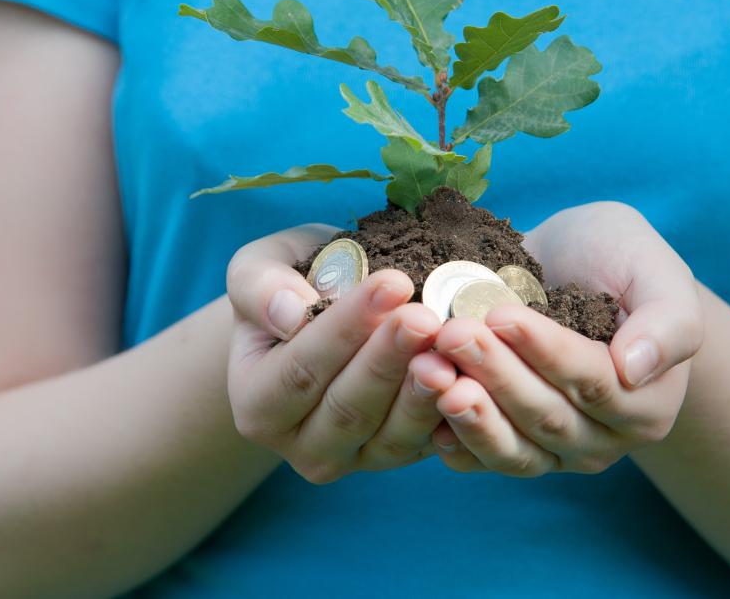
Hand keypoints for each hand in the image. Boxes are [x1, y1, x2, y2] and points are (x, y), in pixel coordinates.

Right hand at [226, 224, 456, 483]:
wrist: (319, 315)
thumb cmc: (289, 286)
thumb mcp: (258, 270)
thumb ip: (261, 287)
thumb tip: (291, 313)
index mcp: (256, 403)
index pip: (301, 369)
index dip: (347, 328)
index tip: (392, 282)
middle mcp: (300, 445)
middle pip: (348, 407)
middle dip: (390, 359)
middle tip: (427, 315)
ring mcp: (353, 459)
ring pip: (392, 434)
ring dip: (425, 390)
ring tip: (452, 345)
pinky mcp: (398, 457)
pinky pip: (428, 444)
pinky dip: (452, 412)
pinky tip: (474, 374)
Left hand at [429, 202, 702, 475]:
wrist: (573, 269)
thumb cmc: (618, 260)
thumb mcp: (654, 268)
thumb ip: (669, 320)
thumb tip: (636, 369)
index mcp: (647, 400)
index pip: (592, 380)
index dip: (545, 351)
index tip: (500, 315)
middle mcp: (604, 437)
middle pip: (546, 414)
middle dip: (495, 374)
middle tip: (450, 333)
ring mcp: (556, 452)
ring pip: (513, 446)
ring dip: (468, 414)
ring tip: (429, 372)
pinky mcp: (514, 450)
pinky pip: (483, 460)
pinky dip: (453, 441)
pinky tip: (422, 413)